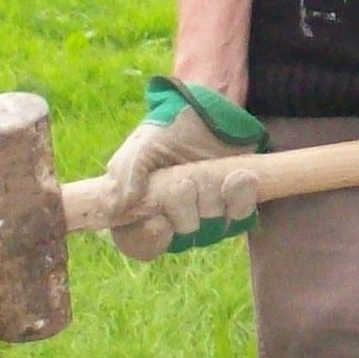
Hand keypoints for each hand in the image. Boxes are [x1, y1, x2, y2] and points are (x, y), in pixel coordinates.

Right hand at [104, 77, 268, 261]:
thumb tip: (117, 208)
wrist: (204, 112)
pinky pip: (241, 216)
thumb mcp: (141, 147)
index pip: (144, 245)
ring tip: (206, 173)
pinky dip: (239, 197)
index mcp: (146, 213)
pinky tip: (237, 177)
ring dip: (209, 197)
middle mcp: (178, 221)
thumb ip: (125, 174)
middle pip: (184, 236)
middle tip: (183, 181)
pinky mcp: (235, 206)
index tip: (159, 222)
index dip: (152, 238)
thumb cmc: (166, 132)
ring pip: (213, 227)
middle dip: (183, 206)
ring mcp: (208, 216)